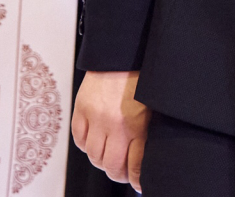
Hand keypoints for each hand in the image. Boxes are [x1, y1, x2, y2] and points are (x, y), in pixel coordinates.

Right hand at [72, 70, 150, 191]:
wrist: (122, 51)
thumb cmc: (142, 76)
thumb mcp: (154, 105)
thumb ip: (149, 131)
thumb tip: (147, 158)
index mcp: (139, 123)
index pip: (136, 165)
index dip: (137, 180)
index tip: (138, 183)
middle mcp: (116, 124)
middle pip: (111, 167)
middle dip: (118, 174)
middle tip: (123, 172)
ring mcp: (96, 118)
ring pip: (93, 157)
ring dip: (101, 160)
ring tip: (109, 155)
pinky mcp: (81, 110)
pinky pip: (80, 141)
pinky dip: (87, 145)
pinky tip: (96, 140)